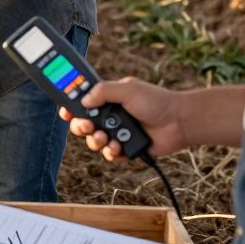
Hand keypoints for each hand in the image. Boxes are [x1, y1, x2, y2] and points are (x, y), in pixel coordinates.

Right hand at [59, 78, 190, 161]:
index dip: (71, 107)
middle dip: (80, 126)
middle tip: (87, 126)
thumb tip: (83, 101)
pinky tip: (118, 146)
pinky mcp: (125, 148)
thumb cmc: (156, 101)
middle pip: (82, 124)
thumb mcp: (128, 89)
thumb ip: (103, 91)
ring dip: (94, 140)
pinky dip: (111, 151)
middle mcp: (110, 116)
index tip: (65, 112)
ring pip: (93, 141)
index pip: (82, 102)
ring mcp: (117, 133)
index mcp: (107, 99)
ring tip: (104, 138)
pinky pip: (109, 154)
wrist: (179, 122)